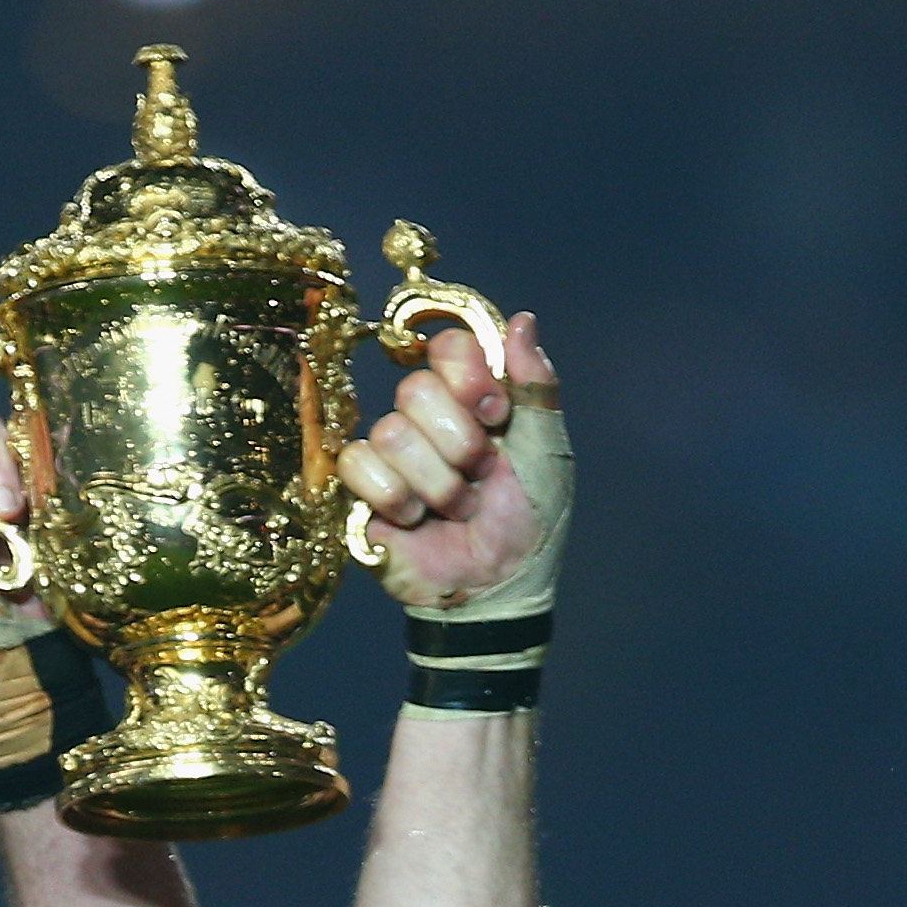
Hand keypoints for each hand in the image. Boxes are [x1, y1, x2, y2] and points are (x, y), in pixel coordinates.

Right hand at [334, 313, 560, 618]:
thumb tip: (522, 319)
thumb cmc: (531, 521)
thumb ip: (536, 385)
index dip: (467, 377)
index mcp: (471, 399)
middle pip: (414, 389)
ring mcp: (392, 454)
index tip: (496, 416)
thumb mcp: (548, 449)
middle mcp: (428, 419)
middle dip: (459, 443)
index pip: (447, 347)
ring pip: (391, 433)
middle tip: (481, 476)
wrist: (502, 587)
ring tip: (457, 509)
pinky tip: (417, 520)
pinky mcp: (362, 490)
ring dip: (438, 483)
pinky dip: (398, 498)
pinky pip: (358, 464)